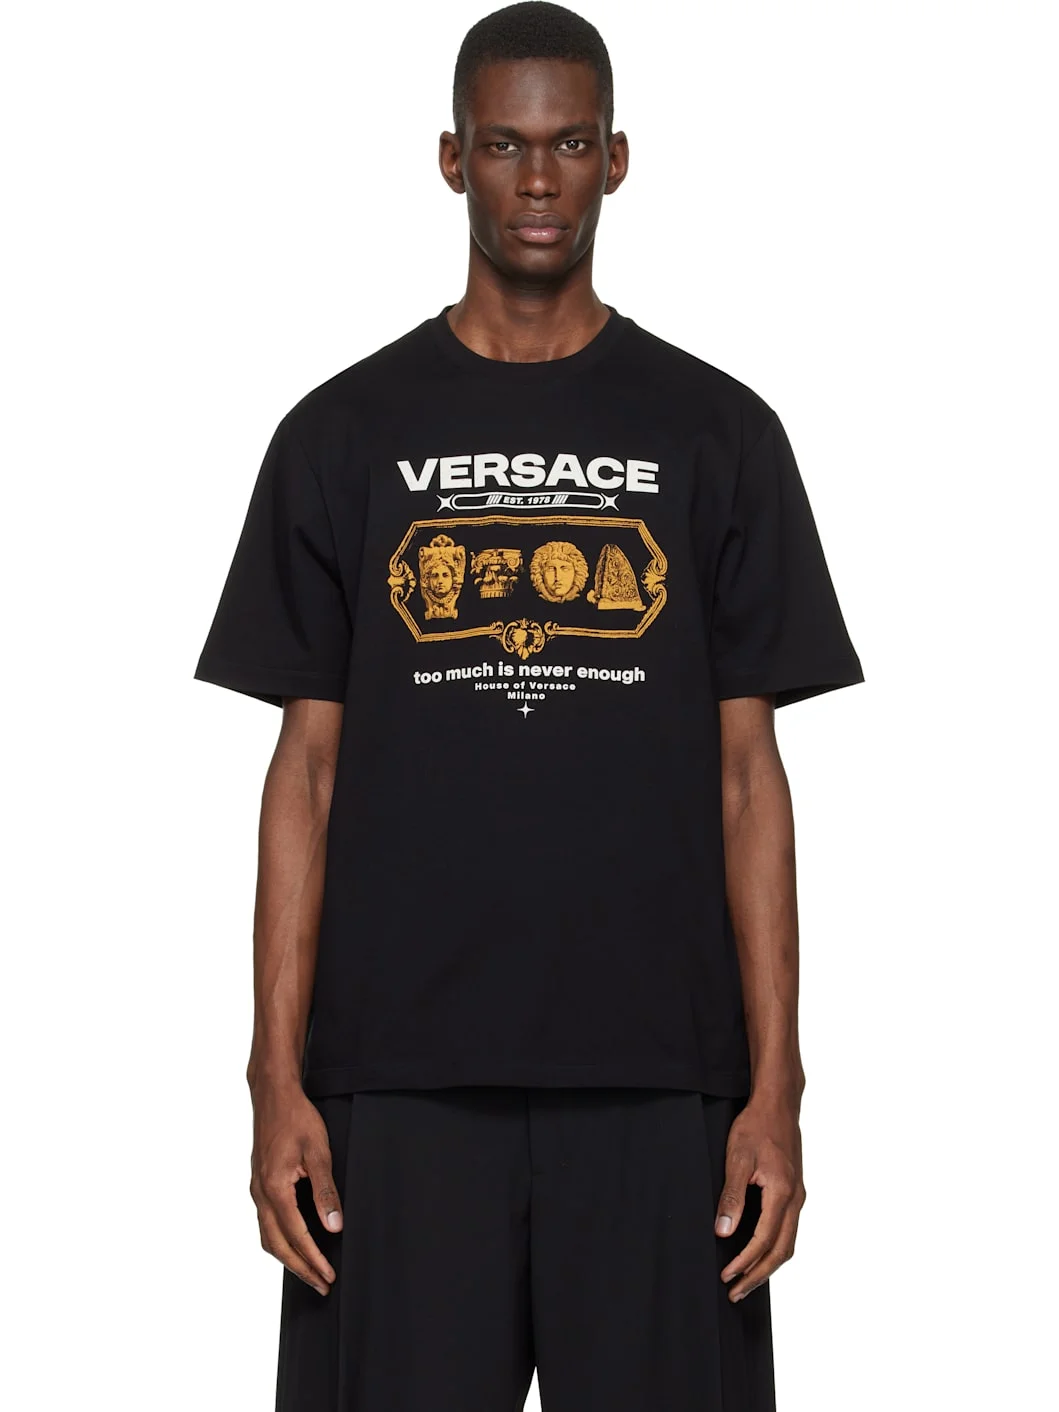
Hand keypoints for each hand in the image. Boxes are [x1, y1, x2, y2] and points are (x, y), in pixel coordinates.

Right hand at [249, 1080, 343, 1295]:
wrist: (272, 1095)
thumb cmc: (298, 1118)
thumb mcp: (319, 1152)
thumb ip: (326, 1191)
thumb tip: (335, 1226)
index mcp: (274, 1187)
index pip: (296, 1235)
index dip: (313, 1259)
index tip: (329, 1276)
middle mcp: (260, 1193)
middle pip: (277, 1245)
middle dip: (300, 1268)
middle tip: (322, 1285)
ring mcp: (256, 1189)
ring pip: (268, 1237)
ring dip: (288, 1258)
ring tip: (310, 1271)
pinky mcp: (258, 1184)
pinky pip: (266, 1223)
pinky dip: (280, 1241)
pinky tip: (295, 1243)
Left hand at [714, 1094, 804, 1301]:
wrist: (778, 1104)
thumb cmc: (756, 1126)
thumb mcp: (737, 1158)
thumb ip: (732, 1196)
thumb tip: (723, 1231)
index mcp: (783, 1193)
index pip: (764, 1240)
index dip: (745, 1262)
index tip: (727, 1276)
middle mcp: (796, 1199)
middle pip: (782, 1250)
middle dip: (758, 1274)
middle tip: (736, 1293)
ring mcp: (799, 1196)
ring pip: (788, 1243)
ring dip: (768, 1265)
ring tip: (746, 1280)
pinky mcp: (795, 1191)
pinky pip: (789, 1229)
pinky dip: (775, 1248)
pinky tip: (759, 1252)